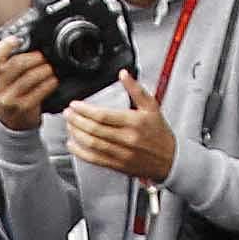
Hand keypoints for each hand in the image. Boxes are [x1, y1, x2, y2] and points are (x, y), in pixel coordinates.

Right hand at [0, 33, 61, 130]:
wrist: (8, 113)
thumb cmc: (7, 85)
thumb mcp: (1, 71)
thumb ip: (8, 57)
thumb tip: (26, 38)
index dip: (4, 47)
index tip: (17, 39)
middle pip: (15, 66)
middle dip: (32, 59)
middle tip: (42, 56)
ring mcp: (5, 100)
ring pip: (27, 80)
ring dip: (42, 71)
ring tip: (49, 67)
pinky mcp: (19, 108)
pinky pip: (36, 94)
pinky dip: (46, 86)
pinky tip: (53, 80)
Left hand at [62, 87, 179, 183]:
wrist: (169, 159)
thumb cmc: (159, 133)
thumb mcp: (152, 107)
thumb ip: (136, 89)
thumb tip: (123, 74)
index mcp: (134, 122)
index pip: (103, 115)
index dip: (85, 110)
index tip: (75, 105)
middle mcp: (127, 138)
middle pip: (94, 129)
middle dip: (76, 120)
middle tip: (68, 113)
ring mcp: (121, 153)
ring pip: (92, 144)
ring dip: (76, 134)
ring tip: (69, 125)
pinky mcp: (117, 165)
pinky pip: (94, 159)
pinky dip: (80, 152)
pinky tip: (73, 144)